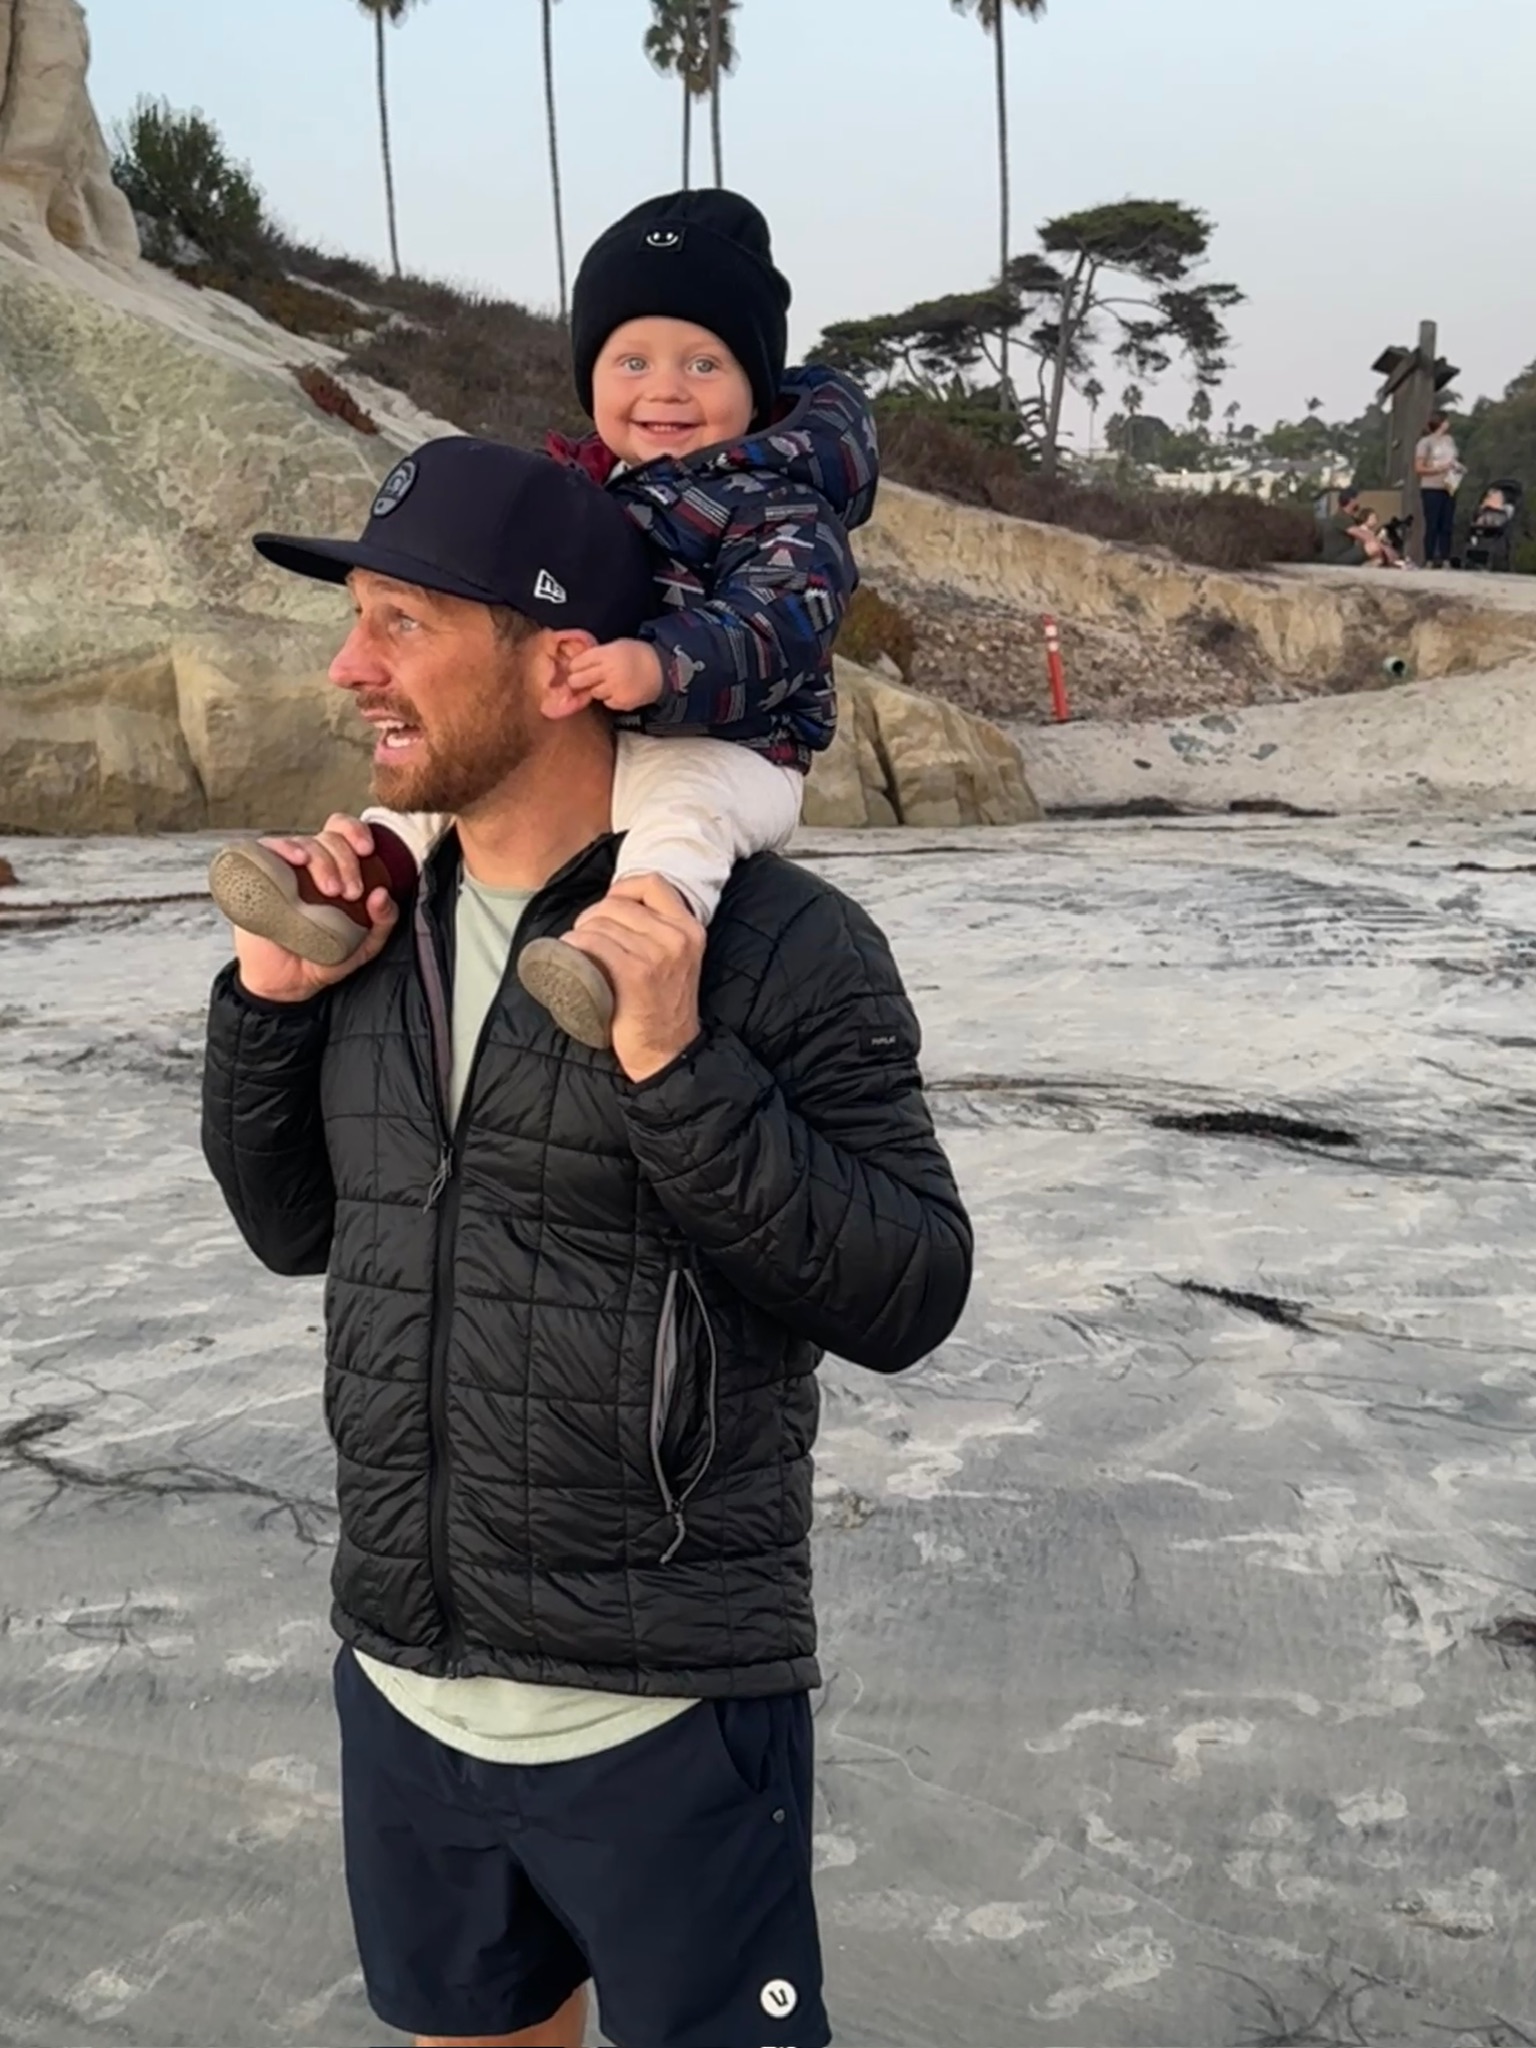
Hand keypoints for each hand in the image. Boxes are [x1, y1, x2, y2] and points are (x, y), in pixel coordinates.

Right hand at [235, 816, 397, 1003]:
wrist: (288, 982)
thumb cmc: (324, 956)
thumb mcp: (365, 944)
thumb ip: (383, 922)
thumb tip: (383, 895)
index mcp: (336, 868)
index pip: (344, 832)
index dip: (356, 831)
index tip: (367, 850)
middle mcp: (309, 864)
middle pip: (329, 839)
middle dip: (345, 860)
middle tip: (350, 892)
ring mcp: (283, 868)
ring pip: (304, 843)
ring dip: (322, 861)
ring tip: (331, 891)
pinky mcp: (258, 876)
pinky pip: (267, 850)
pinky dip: (284, 848)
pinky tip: (297, 859)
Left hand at [562, 638, 665, 714]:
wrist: (662, 670)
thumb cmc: (638, 655)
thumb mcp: (616, 646)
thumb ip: (598, 654)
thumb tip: (577, 662)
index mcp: (606, 654)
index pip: (578, 662)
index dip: (575, 666)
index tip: (577, 667)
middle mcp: (608, 671)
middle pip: (578, 680)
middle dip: (577, 680)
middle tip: (581, 680)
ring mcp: (615, 688)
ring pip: (593, 692)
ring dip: (597, 689)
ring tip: (608, 683)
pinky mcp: (622, 702)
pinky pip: (607, 702)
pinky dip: (610, 698)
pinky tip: (619, 690)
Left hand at [564, 874, 704, 1082]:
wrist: (667, 1051)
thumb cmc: (661, 1007)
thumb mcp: (675, 960)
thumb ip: (657, 930)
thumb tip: (613, 904)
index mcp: (689, 928)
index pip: (652, 883)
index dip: (622, 889)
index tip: (608, 908)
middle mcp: (676, 937)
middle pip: (617, 904)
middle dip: (591, 917)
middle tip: (585, 940)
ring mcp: (656, 954)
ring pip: (600, 924)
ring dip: (578, 936)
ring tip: (577, 954)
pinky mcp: (635, 973)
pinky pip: (593, 944)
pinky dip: (573, 947)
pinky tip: (569, 958)